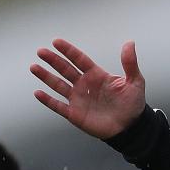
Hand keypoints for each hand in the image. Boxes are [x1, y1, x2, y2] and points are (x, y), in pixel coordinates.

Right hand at [31, 39, 145, 138]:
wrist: (131, 127)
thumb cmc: (133, 104)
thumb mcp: (135, 82)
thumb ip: (130, 63)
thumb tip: (130, 43)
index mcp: (96, 75)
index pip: (79, 59)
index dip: (68, 51)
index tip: (57, 42)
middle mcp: (84, 85)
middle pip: (65, 69)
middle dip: (53, 60)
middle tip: (41, 51)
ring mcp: (78, 99)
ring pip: (58, 85)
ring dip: (46, 76)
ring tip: (34, 67)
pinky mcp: (75, 114)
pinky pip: (58, 106)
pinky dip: (48, 100)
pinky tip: (38, 93)